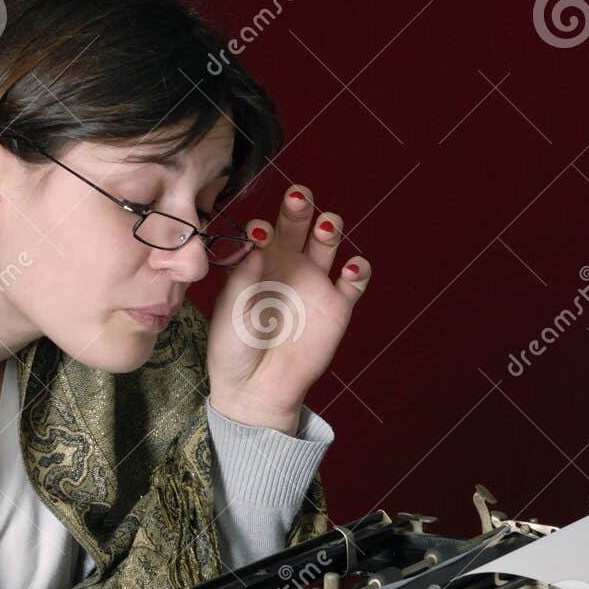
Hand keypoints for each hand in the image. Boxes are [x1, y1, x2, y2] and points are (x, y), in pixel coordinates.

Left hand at [206, 185, 370, 432]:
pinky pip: (354, 279)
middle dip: (299, 208)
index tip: (260, 231)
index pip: (264, 232)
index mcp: (257, 264)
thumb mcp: (230, 313)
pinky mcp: (337, 306)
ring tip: (325, 227)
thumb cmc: (234, 349)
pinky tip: (350, 267)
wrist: (256, 389)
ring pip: (328, 242)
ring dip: (329, 227)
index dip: (264, 226)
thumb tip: (256, 243)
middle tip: (299, 198)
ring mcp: (314, 283)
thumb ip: (242, 278)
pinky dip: (358, 268)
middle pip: (298, 225)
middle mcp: (287, 266)